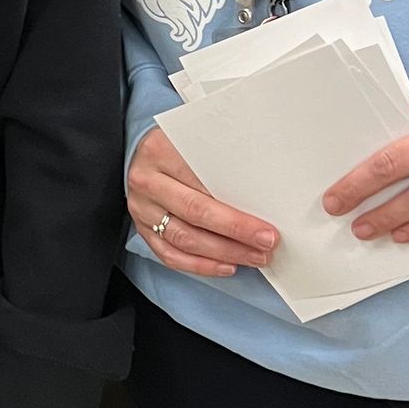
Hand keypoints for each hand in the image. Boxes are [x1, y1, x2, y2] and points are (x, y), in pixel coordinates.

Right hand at [127, 126, 276, 276]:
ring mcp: (142, 208)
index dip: (235, 212)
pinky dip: (200, 265)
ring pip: (184, 239)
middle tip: (266, 243)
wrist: (142, 153)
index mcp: (160, 152)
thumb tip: (260, 193)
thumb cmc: (176, 147)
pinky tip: (226, 265)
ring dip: (223, 252)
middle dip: (235, 233)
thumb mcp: (194, 142)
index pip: (202, 186)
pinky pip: (170, 254)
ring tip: (253, 257)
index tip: (266, 225)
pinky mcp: (142, 229)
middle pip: (195, 213)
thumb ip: (219, 161)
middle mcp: (148, 182)